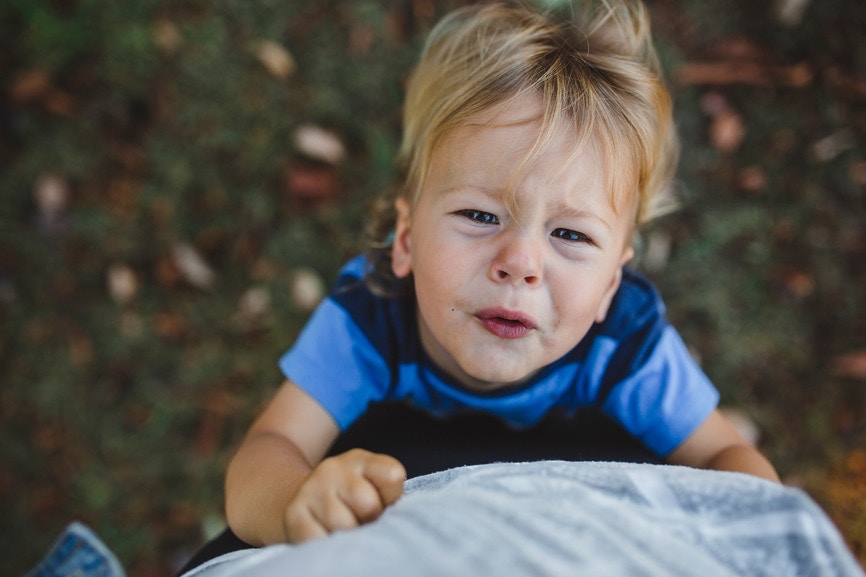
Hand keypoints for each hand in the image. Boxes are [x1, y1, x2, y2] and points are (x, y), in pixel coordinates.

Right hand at [283, 448, 405, 542]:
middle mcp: (333, 469)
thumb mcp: (372, 487)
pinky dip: (327, 544)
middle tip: (362, 522)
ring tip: (345, 531)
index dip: (392, 497)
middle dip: (370, 520)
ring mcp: (311, 489)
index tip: (384, 503)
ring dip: (348, 536)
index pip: (392, 475)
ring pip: (343, 525)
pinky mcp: (294, 513)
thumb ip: (389, 497)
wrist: (304, 501)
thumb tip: (400, 519)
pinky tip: (327, 537)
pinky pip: (319, 540)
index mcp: (359, 460)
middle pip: (368, 504)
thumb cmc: (350, 501)